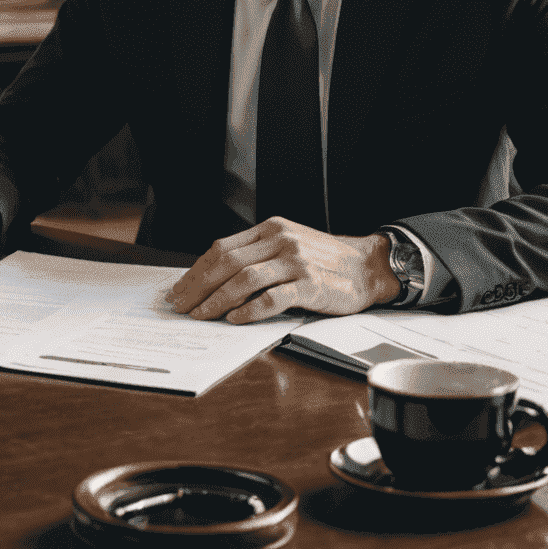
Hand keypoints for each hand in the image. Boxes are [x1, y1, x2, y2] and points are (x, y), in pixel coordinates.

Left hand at [168, 219, 400, 323]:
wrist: (368, 266)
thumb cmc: (325, 260)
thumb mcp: (288, 245)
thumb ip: (256, 254)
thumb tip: (213, 279)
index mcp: (271, 229)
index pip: (222, 248)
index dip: (196, 270)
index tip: (180, 289)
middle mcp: (281, 241)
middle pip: (228, 262)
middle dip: (199, 286)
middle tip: (182, 305)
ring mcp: (296, 261)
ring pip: (245, 279)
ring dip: (217, 300)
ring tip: (202, 315)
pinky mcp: (311, 284)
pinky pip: (273, 298)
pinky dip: (250, 310)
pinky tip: (236, 319)